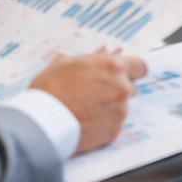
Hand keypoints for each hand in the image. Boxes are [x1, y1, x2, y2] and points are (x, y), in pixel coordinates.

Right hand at [30, 50, 148, 152]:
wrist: (41, 122)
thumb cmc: (49, 89)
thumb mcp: (65, 63)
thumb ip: (90, 57)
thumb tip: (104, 51)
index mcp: (113, 66)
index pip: (140, 66)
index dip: (133, 70)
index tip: (126, 74)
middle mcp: (122, 88)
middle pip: (131, 87)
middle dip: (117, 89)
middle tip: (95, 94)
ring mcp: (120, 111)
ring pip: (122, 107)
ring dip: (110, 107)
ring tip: (85, 110)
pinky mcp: (114, 131)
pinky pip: (114, 124)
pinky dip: (103, 123)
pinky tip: (85, 122)